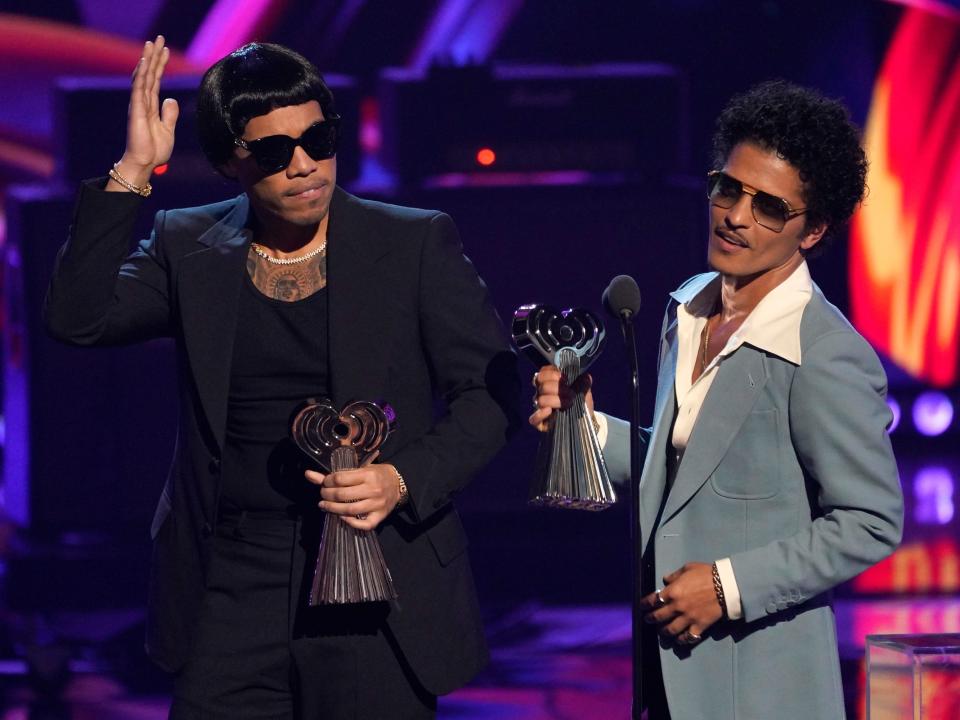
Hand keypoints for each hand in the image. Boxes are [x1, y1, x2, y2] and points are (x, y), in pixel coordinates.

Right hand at [110, 35, 179, 189]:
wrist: (144, 163)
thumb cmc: (154, 150)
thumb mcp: (167, 130)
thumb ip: (169, 114)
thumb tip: (170, 99)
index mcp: (151, 106)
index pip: (156, 80)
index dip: (160, 65)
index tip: (164, 50)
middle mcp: (143, 102)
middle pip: (149, 74)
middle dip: (154, 56)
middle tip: (158, 38)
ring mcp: (138, 104)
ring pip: (144, 76)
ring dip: (148, 59)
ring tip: (152, 43)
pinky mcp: (136, 109)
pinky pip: (139, 88)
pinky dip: (142, 73)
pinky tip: (146, 61)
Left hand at [305, 463, 401, 530]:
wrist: (398, 484)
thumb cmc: (375, 474)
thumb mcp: (358, 470)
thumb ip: (333, 475)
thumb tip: (308, 474)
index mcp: (367, 474)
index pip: (340, 479)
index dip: (327, 482)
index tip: (325, 483)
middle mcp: (373, 489)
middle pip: (342, 495)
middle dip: (326, 495)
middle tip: (323, 495)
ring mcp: (377, 504)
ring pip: (349, 510)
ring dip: (332, 509)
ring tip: (324, 506)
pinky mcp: (380, 516)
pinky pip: (364, 525)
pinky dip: (350, 523)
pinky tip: (341, 518)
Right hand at [528, 365, 593, 431]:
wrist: (584, 423)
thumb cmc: (581, 404)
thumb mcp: (585, 393)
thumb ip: (584, 384)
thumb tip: (586, 377)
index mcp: (550, 383)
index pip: (543, 373)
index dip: (552, 373)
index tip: (566, 378)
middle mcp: (542, 394)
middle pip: (543, 385)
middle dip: (557, 388)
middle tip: (571, 393)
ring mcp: (539, 408)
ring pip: (541, 400)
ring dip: (556, 400)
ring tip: (569, 403)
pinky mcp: (539, 423)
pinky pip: (533, 418)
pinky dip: (540, 414)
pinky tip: (550, 411)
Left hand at [640, 562, 722, 643]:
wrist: (726, 585)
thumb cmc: (707, 574)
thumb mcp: (688, 568)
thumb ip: (674, 575)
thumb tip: (665, 580)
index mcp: (672, 591)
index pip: (653, 600)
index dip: (645, 604)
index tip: (642, 606)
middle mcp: (677, 607)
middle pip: (658, 617)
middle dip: (650, 619)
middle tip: (647, 620)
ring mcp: (688, 618)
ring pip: (670, 630)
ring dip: (663, 631)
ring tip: (661, 631)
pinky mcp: (699, 626)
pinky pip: (688, 637)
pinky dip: (682, 640)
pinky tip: (679, 639)